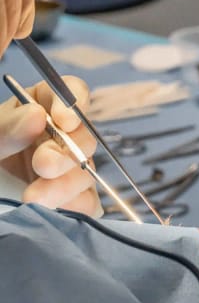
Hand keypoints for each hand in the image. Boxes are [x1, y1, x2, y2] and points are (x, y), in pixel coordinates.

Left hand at [0, 78, 101, 215]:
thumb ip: (7, 127)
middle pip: (84, 136)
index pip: (71, 92)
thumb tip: (36, 116)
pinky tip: (52, 211)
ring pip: (87, 172)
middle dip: (66, 152)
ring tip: (34, 198)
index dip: (73, 103)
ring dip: (64, 185)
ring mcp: (69, 168)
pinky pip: (87, 202)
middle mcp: (60, 135)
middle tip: (43, 165)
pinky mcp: (72, 199)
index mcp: (40, 108)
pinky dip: (73, 207)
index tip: (64, 121)